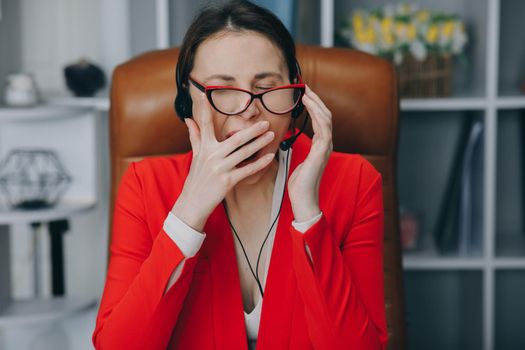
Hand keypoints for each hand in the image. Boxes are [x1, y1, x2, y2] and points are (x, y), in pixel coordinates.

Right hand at [171, 93, 275, 231]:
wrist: (193, 202)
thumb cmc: (197, 178)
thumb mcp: (195, 156)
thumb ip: (195, 136)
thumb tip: (187, 119)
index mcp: (204, 148)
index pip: (204, 124)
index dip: (205, 109)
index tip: (205, 94)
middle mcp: (211, 156)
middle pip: (235, 138)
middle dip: (252, 130)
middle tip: (265, 122)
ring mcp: (220, 168)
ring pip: (244, 152)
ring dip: (259, 143)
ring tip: (271, 135)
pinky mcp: (227, 181)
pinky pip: (247, 170)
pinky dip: (259, 163)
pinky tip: (269, 157)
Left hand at [288, 84, 332, 221]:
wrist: (303, 199)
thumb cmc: (300, 183)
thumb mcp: (296, 160)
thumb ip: (296, 147)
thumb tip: (287, 136)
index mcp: (321, 146)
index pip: (321, 120)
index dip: (314, 106)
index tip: (304, 94)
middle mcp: (326, 144)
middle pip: (326, 115)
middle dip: (316, 100)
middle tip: (305, 87)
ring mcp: (326, 147)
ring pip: (326, 118)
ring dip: (317, 103)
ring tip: (307, 92)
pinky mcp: (323, 151)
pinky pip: (324, 127)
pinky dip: (317, 114)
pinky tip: (309, 105)